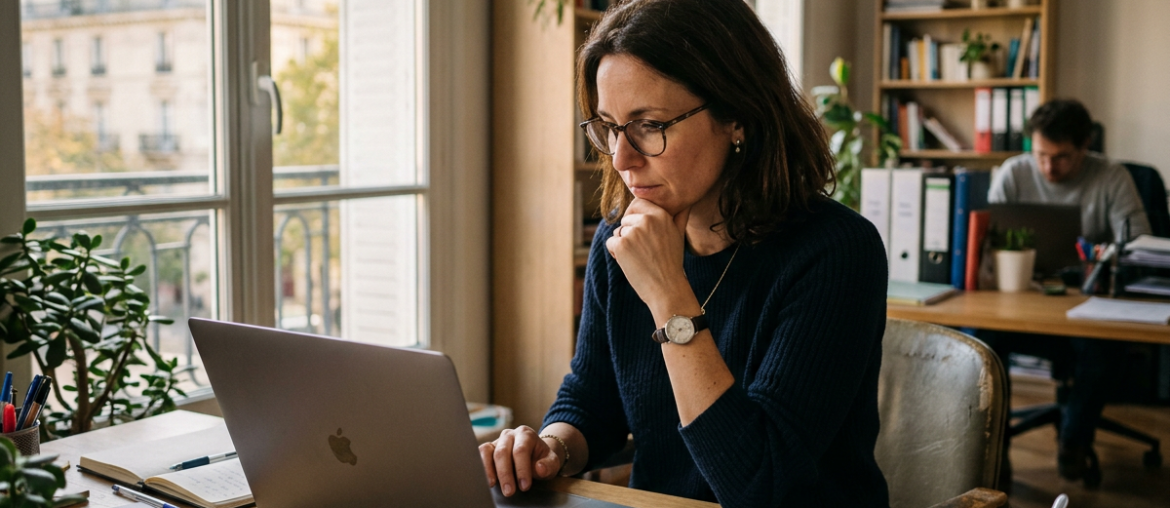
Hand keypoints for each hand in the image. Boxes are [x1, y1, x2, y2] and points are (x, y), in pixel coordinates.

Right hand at [479, 426, 563, 496]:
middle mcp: (509, 435)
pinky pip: (480, 454)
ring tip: (492, 485)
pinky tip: (486, 479)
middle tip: (509, 491)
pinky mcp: (488, 449)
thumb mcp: (552, 463)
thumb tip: (539, 468)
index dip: (522, 469)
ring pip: (488, 451)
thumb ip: (548, 465)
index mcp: (526, 434)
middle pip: (502, 451)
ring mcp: (497, 441)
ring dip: (489, 470)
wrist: (535, 456)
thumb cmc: (542, 460)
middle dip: (505, 473)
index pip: (521, 450)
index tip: (524, 486)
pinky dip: (481, 466)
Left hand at [605, 198, 696, 318]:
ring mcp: (633, 232)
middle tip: (642, 251)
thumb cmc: (672, 263)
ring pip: (618, 232)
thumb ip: (679, 216)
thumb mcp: (679, 235)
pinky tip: (630, 263)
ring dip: (623, 244)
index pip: (637, 203)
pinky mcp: (621, 245)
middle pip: (626, 219)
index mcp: (661, 215)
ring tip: (639, 258)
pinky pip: (610, 243)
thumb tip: (685, 203)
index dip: (634, 216)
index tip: (639, 231)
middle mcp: (647, 220)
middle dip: (629, 233)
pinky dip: (615, 253)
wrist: (667, 288)